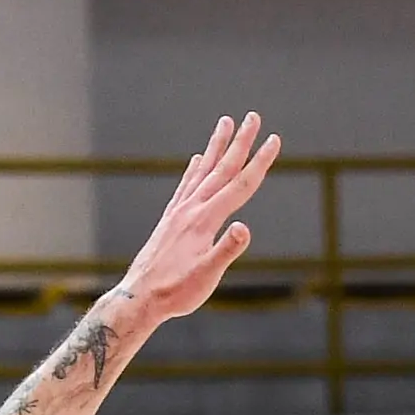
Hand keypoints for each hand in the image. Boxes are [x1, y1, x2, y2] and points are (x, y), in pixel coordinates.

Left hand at [115, 114, 282, 328]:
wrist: (141, 297)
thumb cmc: (177, 291)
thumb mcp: (207, 276)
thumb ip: (226, 250)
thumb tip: (245, 228)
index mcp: (205, 220)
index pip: (240, 185)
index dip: (260, 162)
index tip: (274, 140)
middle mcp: (191, 208)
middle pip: (222, 169)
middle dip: (240, 142)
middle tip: (253, 116)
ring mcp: (179, 211)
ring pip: (204, 171)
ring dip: (217, 147)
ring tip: (225, 123)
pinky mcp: (171, 219)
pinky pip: (186, 186)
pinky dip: (195, 169)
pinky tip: (198, 160)